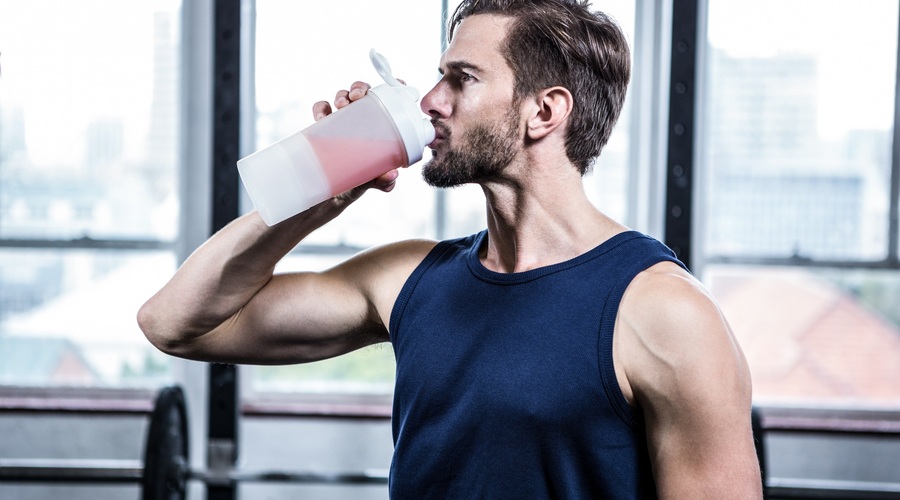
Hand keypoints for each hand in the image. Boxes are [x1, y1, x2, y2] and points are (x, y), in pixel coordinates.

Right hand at [311, 81, 399, 195]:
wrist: (332, 196)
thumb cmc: (359, 183)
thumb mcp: (374, 182)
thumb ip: (383, 181)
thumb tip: (391, 175)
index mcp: (383, 128)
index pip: (393, 101)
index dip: (396, 87)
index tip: (396, 85)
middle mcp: (364, 121)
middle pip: (365, 92)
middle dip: (360, 87)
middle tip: (357, 97)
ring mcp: (344, 122)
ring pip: (344, 97)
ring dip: (342, 95)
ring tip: (341, 105)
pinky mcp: (326, 127)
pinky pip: (322, 110)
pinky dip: (321, 108)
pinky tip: (322, 116)